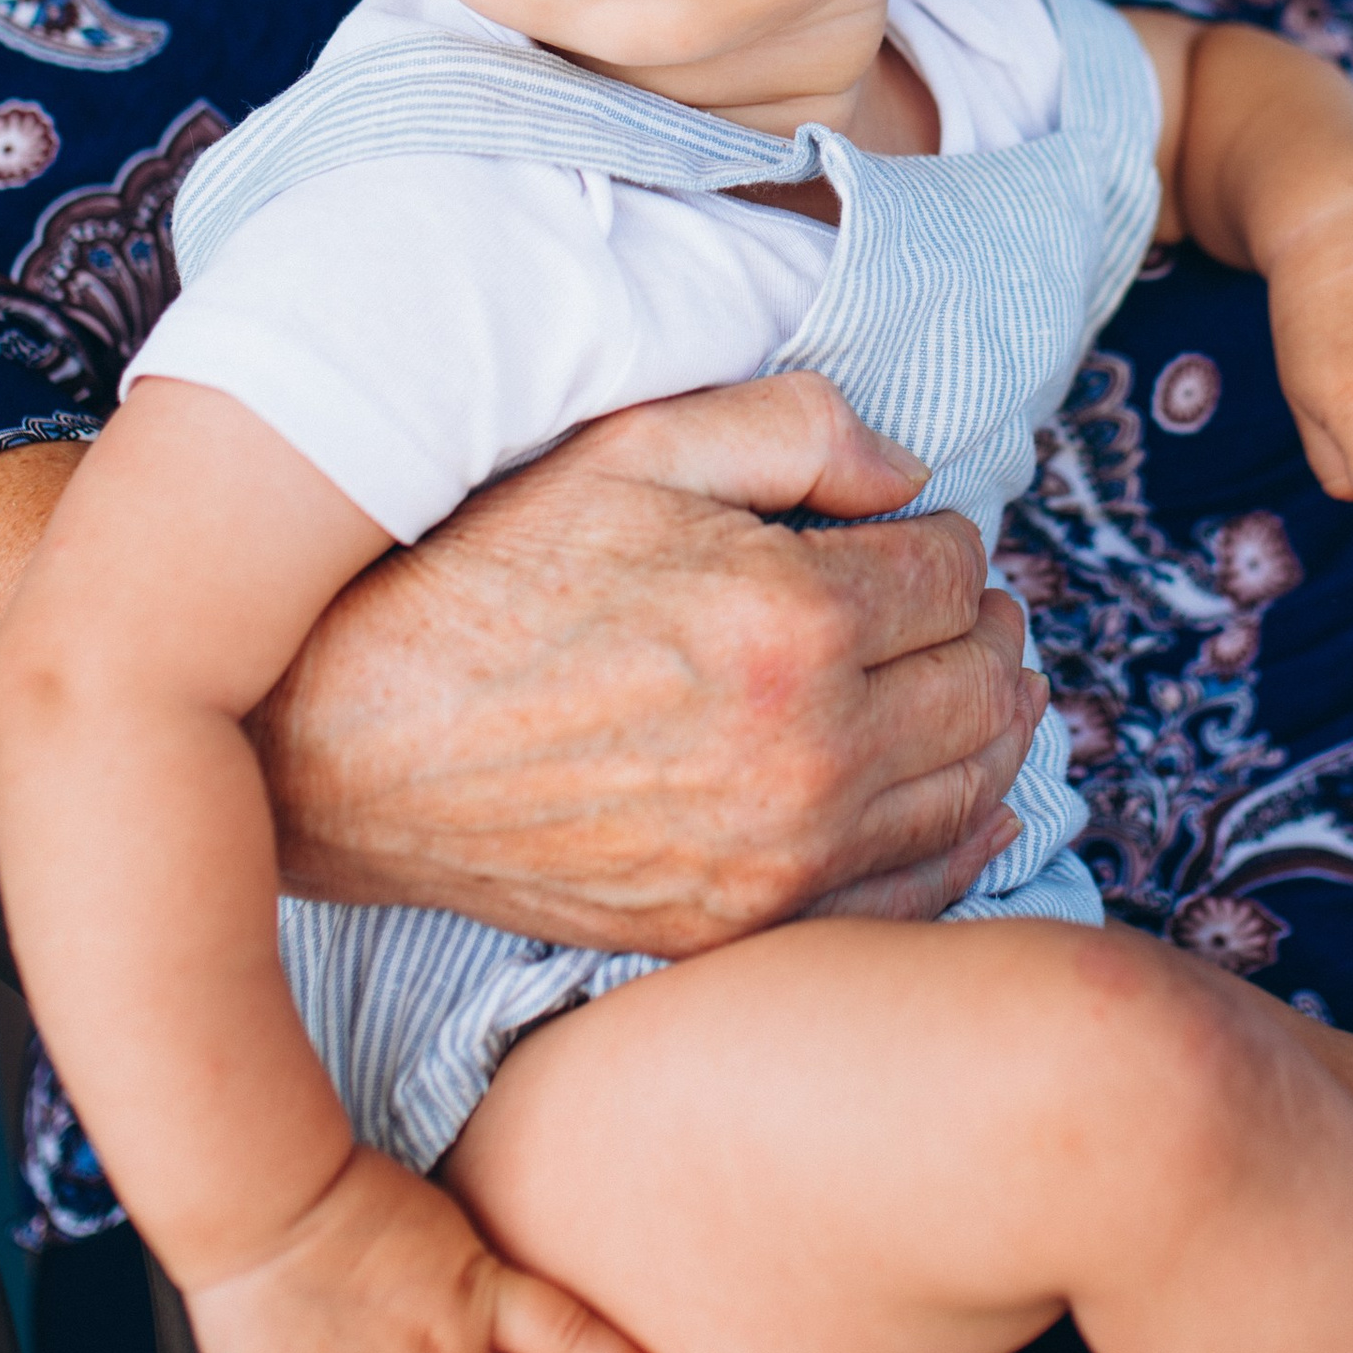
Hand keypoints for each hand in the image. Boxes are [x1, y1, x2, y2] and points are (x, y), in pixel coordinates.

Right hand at [257, 370, 1041, 948]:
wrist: (358, 741)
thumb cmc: (489, 576)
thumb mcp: (634, 447)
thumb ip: (796, 426)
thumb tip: (910, 474)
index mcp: (794, 621)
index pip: (955, 569)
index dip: (942, 535)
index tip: (907, 530)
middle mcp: (807, 754)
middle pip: (981, 680)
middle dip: (985, 625)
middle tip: (963, 599)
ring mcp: (778, 858)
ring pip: (969, 785)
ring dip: (994, 722)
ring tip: (982, 677)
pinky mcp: (740, 925)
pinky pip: (910, 890)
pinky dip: (963, 839)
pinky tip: (978, 801)